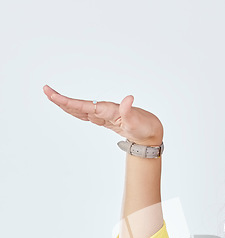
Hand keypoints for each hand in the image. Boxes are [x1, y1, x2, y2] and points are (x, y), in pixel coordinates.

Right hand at [43, 85, 163, 145]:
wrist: (151, 131)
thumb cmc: (145, 127)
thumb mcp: (138, 122)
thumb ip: (130, 112)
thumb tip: (129, 98)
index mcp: (108, 110)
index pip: (84, 106)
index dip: (68, 102)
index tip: (53, 95)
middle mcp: (104, 111)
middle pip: (79, 105)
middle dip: (62, 100)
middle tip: (46, 91)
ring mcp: (104, 116)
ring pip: (82, 110)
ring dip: (67, 105)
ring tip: (51, 97)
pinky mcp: (106, 120)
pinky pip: (88, 115)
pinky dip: (77, 112)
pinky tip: (69, 109)